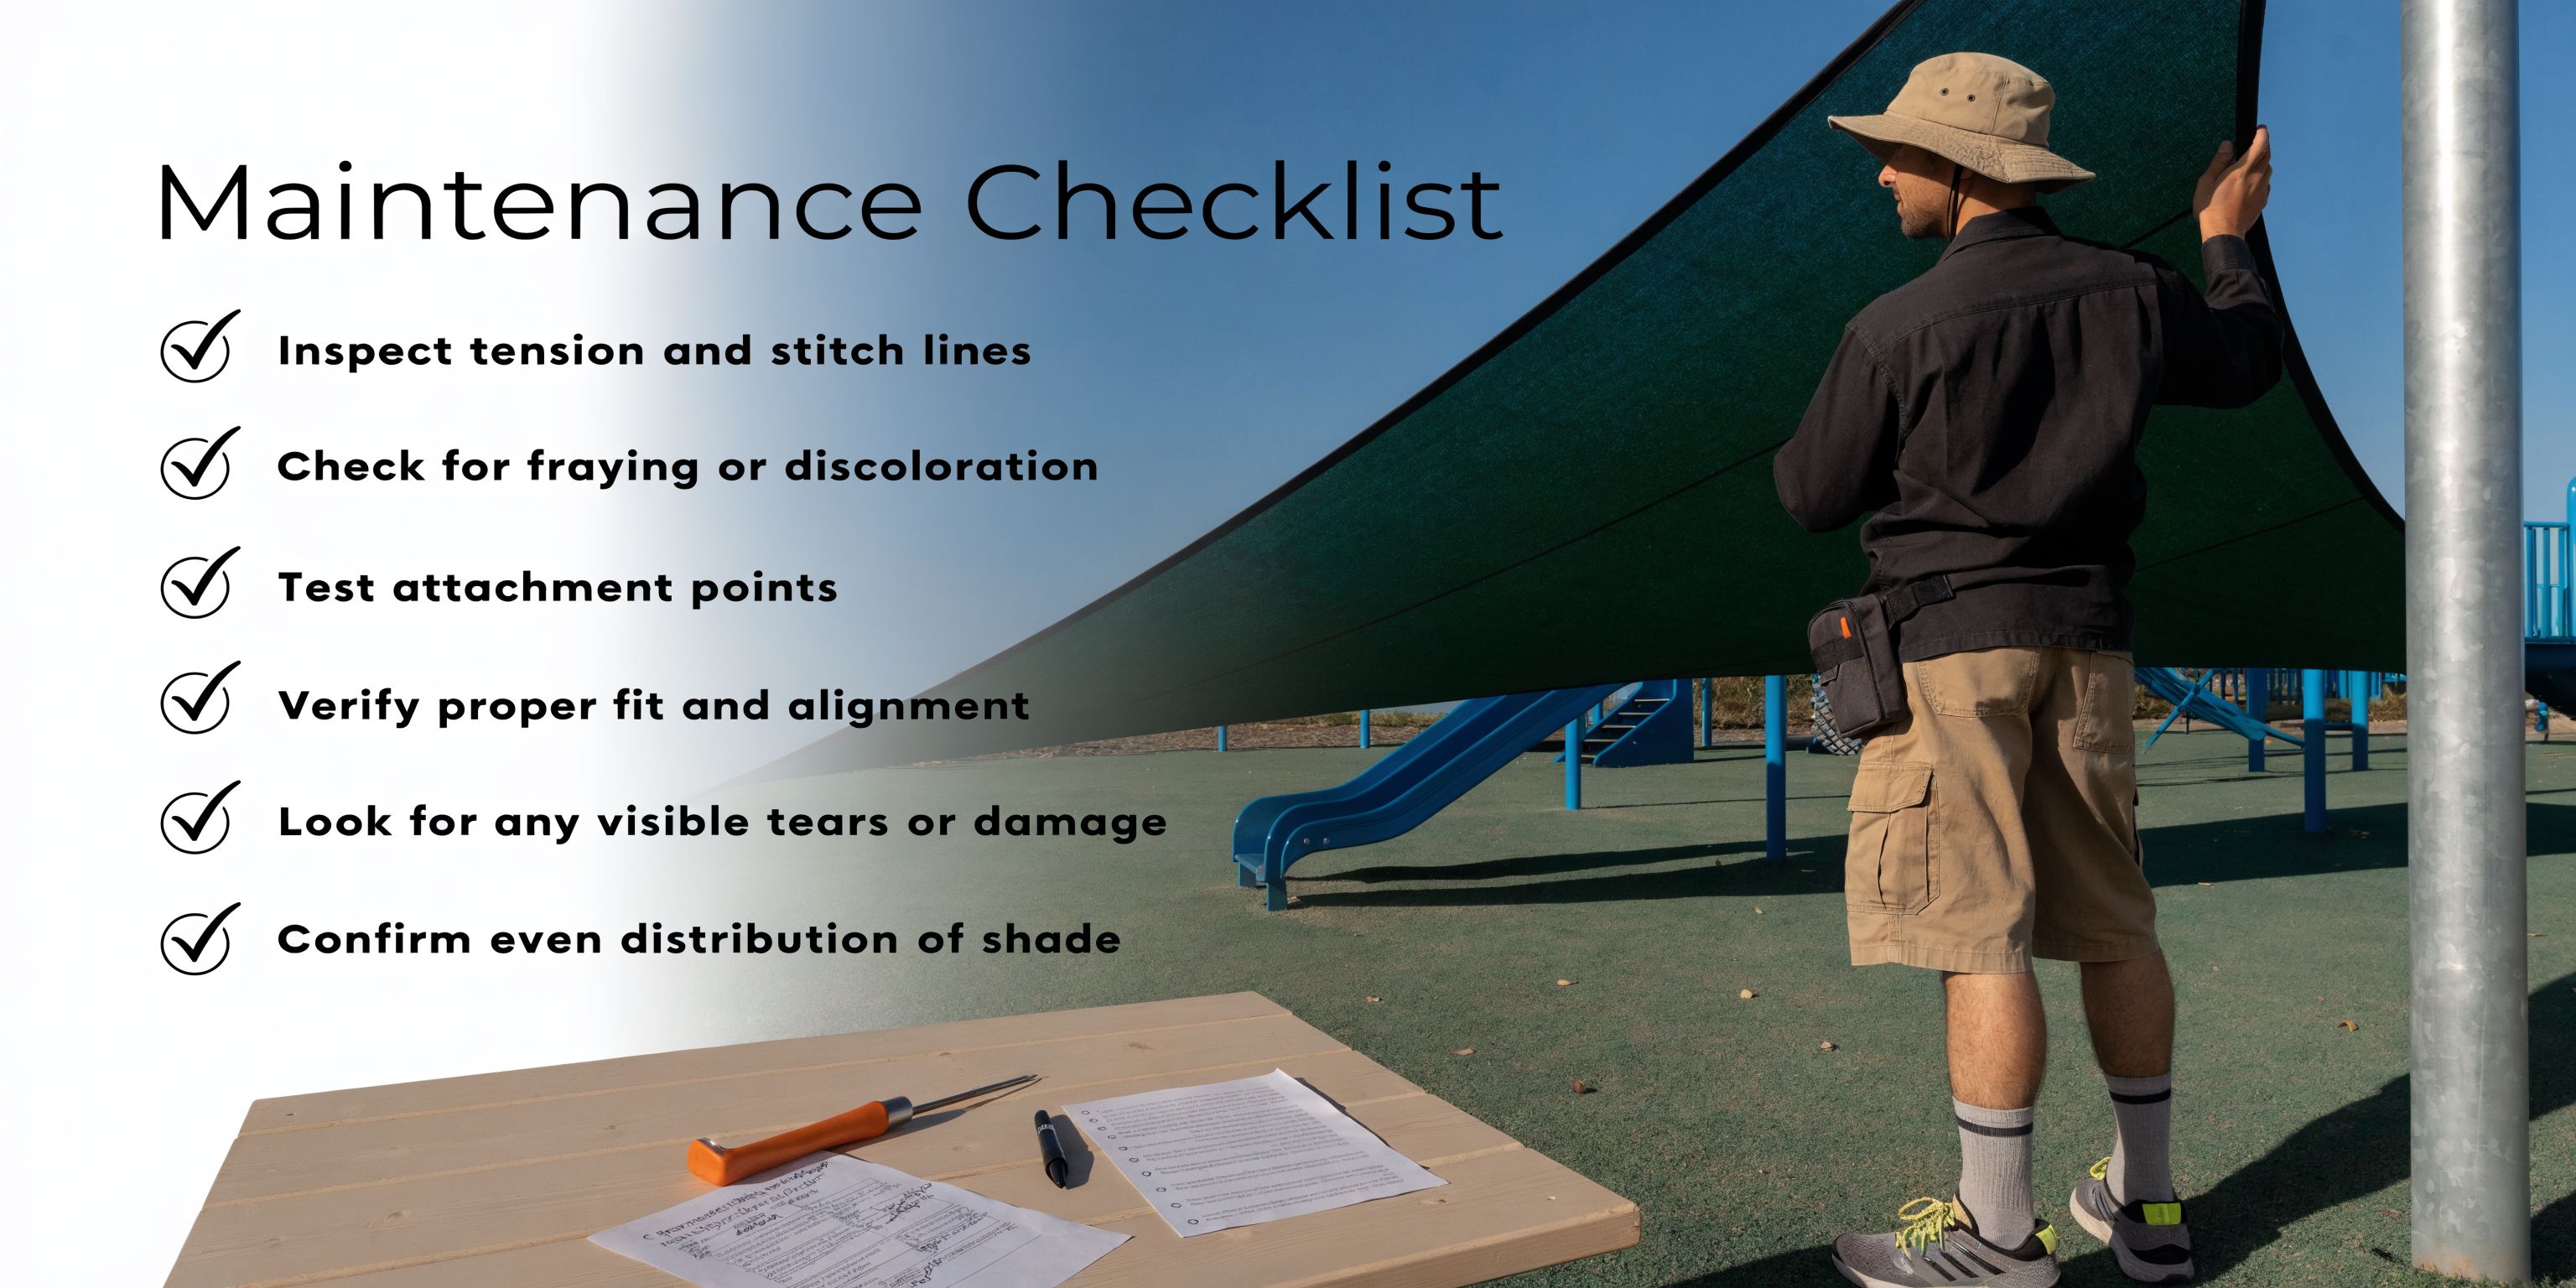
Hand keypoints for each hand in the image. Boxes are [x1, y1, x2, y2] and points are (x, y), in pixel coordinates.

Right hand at [2193, 125, 2271, 240]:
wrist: (2223, 234)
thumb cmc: (2210, 208)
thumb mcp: (2206, 182)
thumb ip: (2219, 161)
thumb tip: (2228, 145)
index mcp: (2243, 171)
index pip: (2260, 146)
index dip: (2263, 134)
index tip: (2260, 129)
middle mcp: (2257, 178)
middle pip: (2267, 156)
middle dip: (2264, 146)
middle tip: (2256, 141)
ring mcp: (2262, 191)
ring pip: (2268, 170)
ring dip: (2263, 162)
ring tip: (2252, 162)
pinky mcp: (2262, 202)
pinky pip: (2266, 184)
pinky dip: (2261, 177)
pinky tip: (2251, 182)